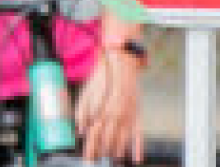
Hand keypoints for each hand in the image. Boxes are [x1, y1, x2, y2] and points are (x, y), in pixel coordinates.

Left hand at [74, 40, 146, 162]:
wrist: (121, 62)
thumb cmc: (102, 78)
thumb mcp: (86, 93)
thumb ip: (82, 112)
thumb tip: (80, 131)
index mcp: (100, 110)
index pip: (94, 136)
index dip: (90, 149)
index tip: (87, 158)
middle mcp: (114, 115)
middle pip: (107, 140)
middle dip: (101, 152)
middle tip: (96, 161)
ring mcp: (127, 115)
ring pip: (121, 140)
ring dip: (116, 151)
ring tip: (112, 159)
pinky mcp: (137, 113)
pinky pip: (139, 133)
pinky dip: (138, 147)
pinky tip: (137, 159)